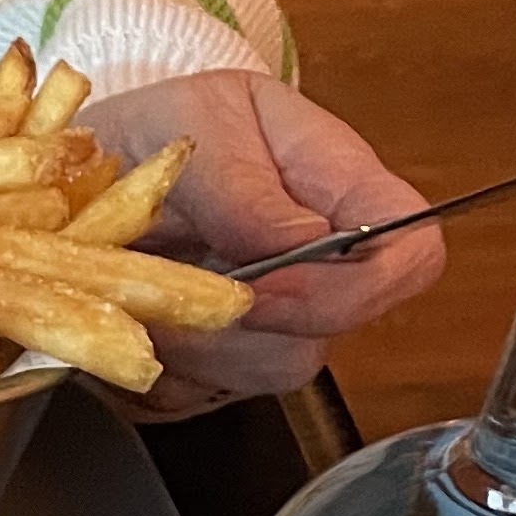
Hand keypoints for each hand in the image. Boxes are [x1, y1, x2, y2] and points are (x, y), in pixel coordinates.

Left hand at [85, 72, 439, 412]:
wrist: (102, 164)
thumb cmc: (167, 126)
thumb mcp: (201, 122)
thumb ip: (244, 187)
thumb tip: (299, 242)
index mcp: (343, 190)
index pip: (413, 254)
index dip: (364, 286)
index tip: (270, 284)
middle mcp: (324, 266)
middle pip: (332, 330)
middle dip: (247, 319)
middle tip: (175, 276)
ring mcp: (277, 322)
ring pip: (268, 368)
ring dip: (196, 340)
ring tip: (148, 283)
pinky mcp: (221, 365)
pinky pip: (204, 393)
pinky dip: (163, 363)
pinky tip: (140, 314)